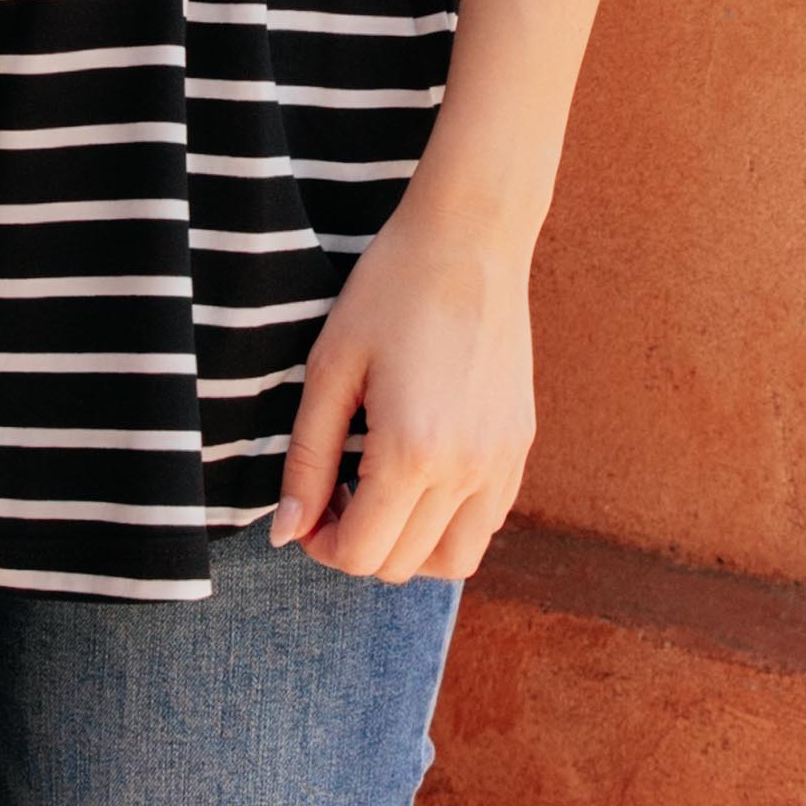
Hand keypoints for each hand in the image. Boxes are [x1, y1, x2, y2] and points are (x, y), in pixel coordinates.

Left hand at [270, 187, 536, 584]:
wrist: (471, 241)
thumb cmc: (389, 293)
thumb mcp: (329, 372)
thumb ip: (306, 461)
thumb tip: (285, 533)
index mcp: (414, 452)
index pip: (362, 554)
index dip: (321, 544)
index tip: (307, 507)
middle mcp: (468, 470)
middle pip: (403, 565)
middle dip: (358, 543)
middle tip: (337, 488)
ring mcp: (503, 462)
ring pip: (455, 560)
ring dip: (409, 545)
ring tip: (381, 490)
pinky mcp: (521, 447)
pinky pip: (487, 522)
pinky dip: (449, 521)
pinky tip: (421, 472)